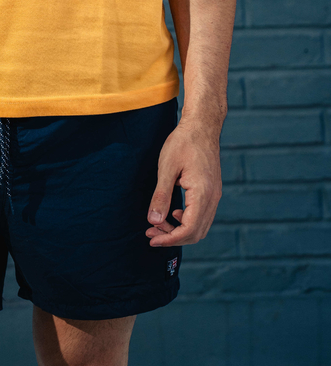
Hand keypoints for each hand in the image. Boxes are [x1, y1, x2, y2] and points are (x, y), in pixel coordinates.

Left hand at [145, 118, 221, 246]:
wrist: (202, 126)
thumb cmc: (183, 142)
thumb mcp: (167, 168)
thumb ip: (161, 196)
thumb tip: (154, 221)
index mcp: (202, 194)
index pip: (188, 229)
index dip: (169, 239)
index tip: (151, 239)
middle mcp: (213, 198)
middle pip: (196, 232)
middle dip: (172, 237)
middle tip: (151, 233)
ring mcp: (215, 195)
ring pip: (200, 226)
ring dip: (179, 230)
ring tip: (158, 224)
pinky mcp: (212, 191)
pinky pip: (202, 215)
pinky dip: (187, 221)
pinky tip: (173, 212)